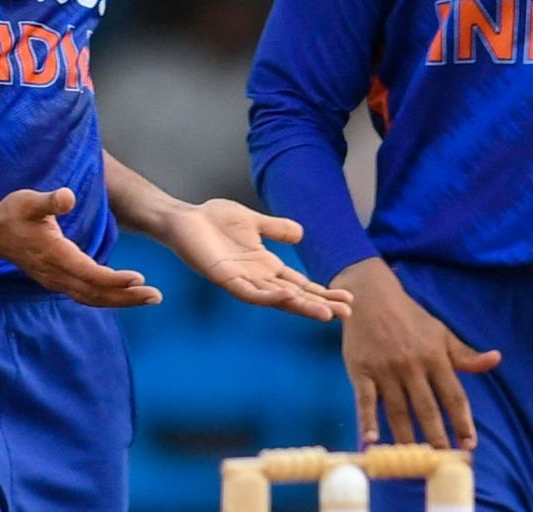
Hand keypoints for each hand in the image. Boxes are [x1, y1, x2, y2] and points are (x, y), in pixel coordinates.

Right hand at [0, 187, 163, 306]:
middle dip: (127, 296)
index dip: (114, 279)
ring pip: (91, 298)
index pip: (89, 273)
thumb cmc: (12, 213)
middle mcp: (56, 274)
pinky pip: (85, 295)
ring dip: (121, 300)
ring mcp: (55, 281)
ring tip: (148, 298)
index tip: (139, 278)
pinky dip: (106, 298)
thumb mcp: (29, 201)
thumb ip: (50, 201)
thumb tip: (68, 196)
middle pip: (95, 293)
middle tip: (156, 296)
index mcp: (54, 255)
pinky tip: (124, 295)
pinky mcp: (56, 281)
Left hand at [154, 199, 352, 322]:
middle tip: (346, 314)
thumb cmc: (214, 220)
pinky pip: (250, 292)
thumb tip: (302, 234)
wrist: (184, 219)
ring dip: (300, 306)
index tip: (348, 299)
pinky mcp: (225, 278)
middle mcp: (257, 278)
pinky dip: (270, 295)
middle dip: (319, 305)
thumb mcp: (254, 222)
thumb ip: (276, 229)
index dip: (322, 293)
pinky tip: (288, 294)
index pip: (300, 284)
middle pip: (294, 296)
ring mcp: (242, 280)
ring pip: (276, 299)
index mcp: (266, 266)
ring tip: (325, 313)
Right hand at [336, 257, 501, 449]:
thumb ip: (466, 355)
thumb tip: (496, 359)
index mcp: (435, 356)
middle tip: (443, 460)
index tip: (469, 445)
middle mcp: (412, 365)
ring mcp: (385, 369)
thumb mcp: (441, 333)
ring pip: (398, 410)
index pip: (454, 396)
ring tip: (414, 461)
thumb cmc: (410, 318)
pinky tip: (372, 442)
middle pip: (427, 408)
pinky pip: (365, 401)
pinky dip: (367, 422)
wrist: (370, 296)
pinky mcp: (361, 371)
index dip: (463, 422)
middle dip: (437, 436)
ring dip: (406, 437)